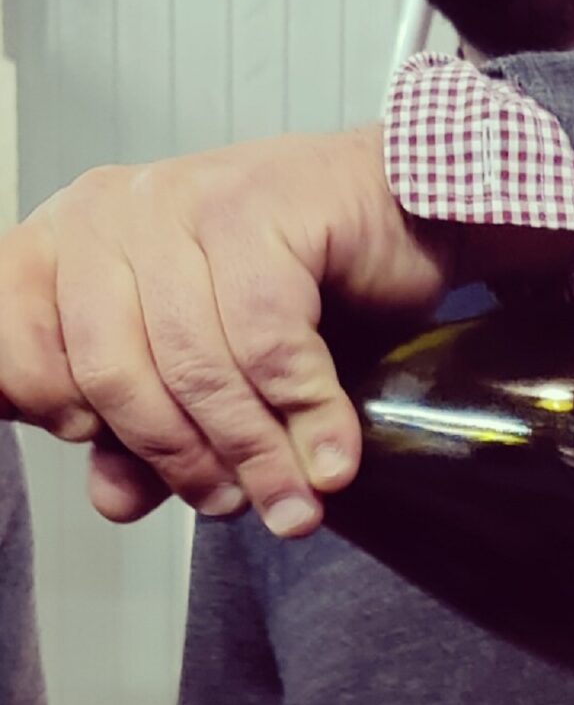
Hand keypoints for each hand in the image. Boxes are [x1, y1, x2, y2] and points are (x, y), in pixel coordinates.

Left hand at [0, 127, 451, 532]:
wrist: (404, 211)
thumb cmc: (306, 281)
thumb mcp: (212, 364)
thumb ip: (152, 431)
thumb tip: (116, 500)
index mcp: (72, 244)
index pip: (17, 346)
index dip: (68, 420)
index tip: (138, 469)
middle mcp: (112, 213)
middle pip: (110, 370)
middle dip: (179, 458)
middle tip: (231, 503)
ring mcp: (180, 200)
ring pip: (195, 362)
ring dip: (255, 451)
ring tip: (294, 499)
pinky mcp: (255, 206)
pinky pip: (268, 339)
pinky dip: (307, 412)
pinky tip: (331, 455)